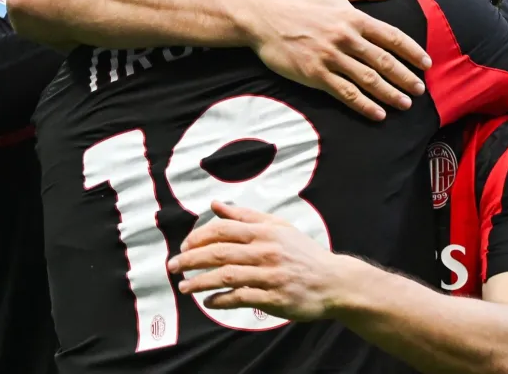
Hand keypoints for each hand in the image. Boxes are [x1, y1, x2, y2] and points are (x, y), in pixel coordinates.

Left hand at [167, 201, 346, 321]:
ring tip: (184, 287)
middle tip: (173, 266)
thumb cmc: (303, 253)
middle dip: (190, 259)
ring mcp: (269, 275)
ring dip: (200, 282)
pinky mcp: (274, 297)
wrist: (334, 281)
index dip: (198, 237)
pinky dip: (221, 300)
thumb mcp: (278, 227)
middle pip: (218, 253)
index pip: (223, 230)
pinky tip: (209, 301)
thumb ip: (245, 216)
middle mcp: (265, 251)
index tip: (184, 246)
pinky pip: (240, 298)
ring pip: (226, 276)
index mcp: (265, 232)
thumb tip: (216, 204)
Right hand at [238, 0, 431, 120]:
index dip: (413, 52)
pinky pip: (346, 93)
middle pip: (385, 61)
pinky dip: (364, 105)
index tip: (426, 64)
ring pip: (368, 79)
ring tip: (405, 104)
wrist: (263, 18)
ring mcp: (331, 57)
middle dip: (406, 77)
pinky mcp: (316, 74)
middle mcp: (346, 38)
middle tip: (420, 91)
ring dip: (390, 94)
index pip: (392, 37)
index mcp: (353, 17)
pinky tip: (378, 113)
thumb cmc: (298, 1)